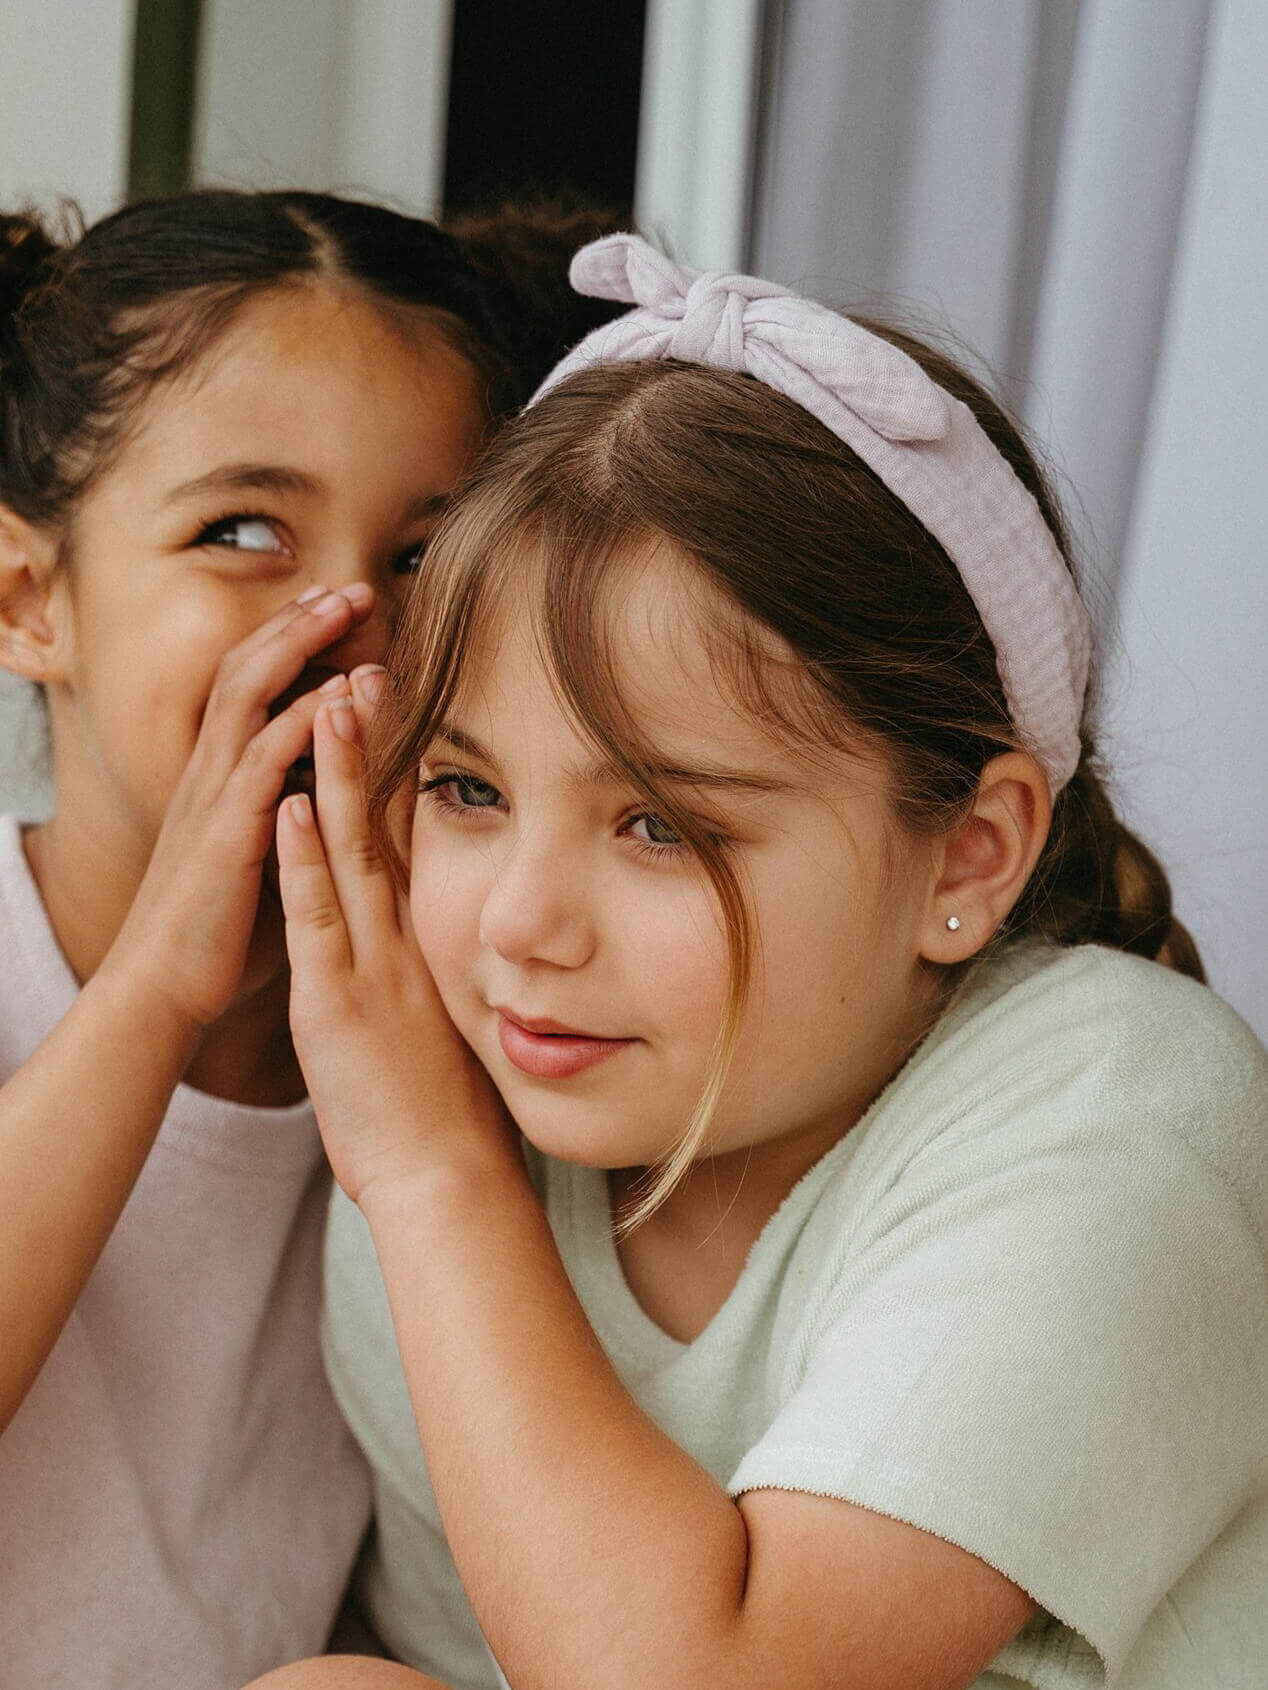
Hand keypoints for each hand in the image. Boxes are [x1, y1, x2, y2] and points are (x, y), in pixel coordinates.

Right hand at [97, 586, 375, 1029]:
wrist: (166, 990)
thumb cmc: (220, 934)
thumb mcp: (264, 860)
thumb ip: (293, 820)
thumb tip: (336, 801)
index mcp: (221, 778)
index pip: (253, 685)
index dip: (292, 642)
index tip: (339, 610)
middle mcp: (211, 774)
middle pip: (249, 668)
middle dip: (299, 622)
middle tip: (351, 587)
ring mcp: (214, 798)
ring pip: (250, 696)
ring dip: (299, 649)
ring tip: (344, 612)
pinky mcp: (226, 832)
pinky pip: (263, 760)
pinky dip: (301, 722)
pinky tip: (340, 697)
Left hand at [276, 680, 514, 1205]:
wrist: (446, 1177)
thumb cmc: (446, 1116)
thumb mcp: (450, 1030)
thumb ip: (440, 979)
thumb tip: (448, 955)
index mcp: (427, 947)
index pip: (414, 846)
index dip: (404, 777)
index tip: (400, 717)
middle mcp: (406, 944)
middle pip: (390, 829)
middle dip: (377, 751)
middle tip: (372, 675)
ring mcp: (372, 967)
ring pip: (354, 853)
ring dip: (340, 776)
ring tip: (333, 703)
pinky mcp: (334, 1001)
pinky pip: (317, 915)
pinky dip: (303, 856)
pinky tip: (294, 800)